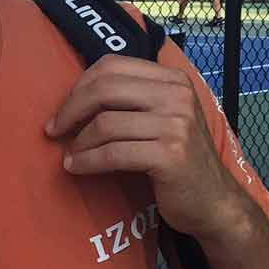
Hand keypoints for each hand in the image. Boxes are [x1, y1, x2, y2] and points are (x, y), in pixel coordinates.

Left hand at [44, 54, 251, 238]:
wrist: (214, 202)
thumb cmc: (179, 159)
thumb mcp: (163, 118)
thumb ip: (132, 99)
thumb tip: (76, 95)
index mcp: (173, 79)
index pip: (112, 66)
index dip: (80, 86)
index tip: (64, 109)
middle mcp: (177, 96)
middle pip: (104, 89)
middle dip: (71, 110)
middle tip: (54, 130)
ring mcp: (177, 125)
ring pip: (105, 124)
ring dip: (78, 142)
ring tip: (69, 155)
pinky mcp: (170, 155)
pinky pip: (113, 153)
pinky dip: (87, 161)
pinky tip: (76, 167)